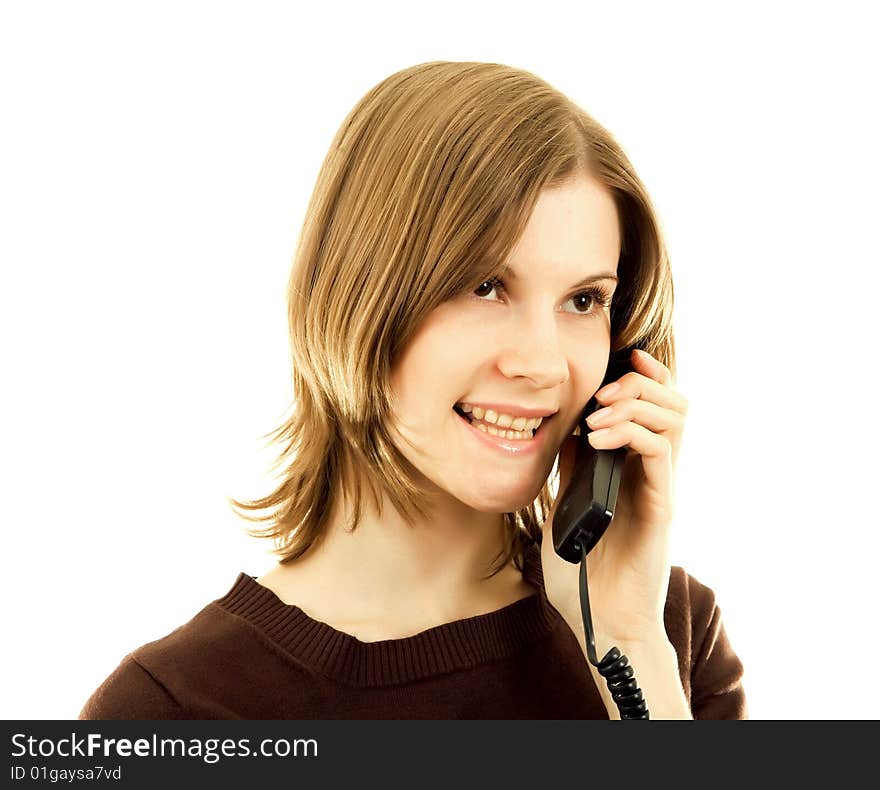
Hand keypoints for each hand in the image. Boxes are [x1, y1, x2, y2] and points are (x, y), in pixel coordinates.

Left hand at [540, 348, 688, 646]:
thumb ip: (575, 466)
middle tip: (601, 394)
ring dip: (634, 404)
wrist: (601, 622)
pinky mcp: (662, 507)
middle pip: (673, 402)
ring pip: (675, 419)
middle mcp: (655, 473)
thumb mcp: (569, 502)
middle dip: (638, 383)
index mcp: (635, 468)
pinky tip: (598, 440)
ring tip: (597, 415)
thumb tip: (568, 425)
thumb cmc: (585, 570)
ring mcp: (661, 488)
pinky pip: (659, 453)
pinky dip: (630, 433)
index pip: (657, 406)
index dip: (646, 374)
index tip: (621, 358)